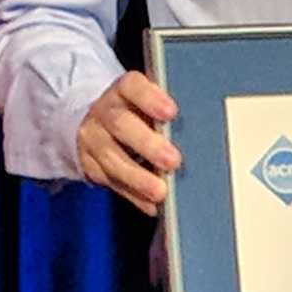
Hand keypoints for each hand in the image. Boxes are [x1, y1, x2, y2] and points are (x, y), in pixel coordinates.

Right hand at [75, 71, 181, 210]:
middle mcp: (104, 112)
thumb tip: (200, 135)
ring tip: (161, 192)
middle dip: (147, 144)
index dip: (150, 98)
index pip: (132, 86)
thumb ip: (165, 114)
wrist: (96, 124)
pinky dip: (133, 195)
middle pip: (121, 124)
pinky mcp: (90, 165)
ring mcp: (93, 139)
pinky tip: (151, 205)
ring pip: (112, 158)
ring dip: (138, 177)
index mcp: (122, 91)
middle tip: (174, 161)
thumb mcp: (147, 104)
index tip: (171, 112)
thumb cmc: (136, 113)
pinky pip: (110, 182)